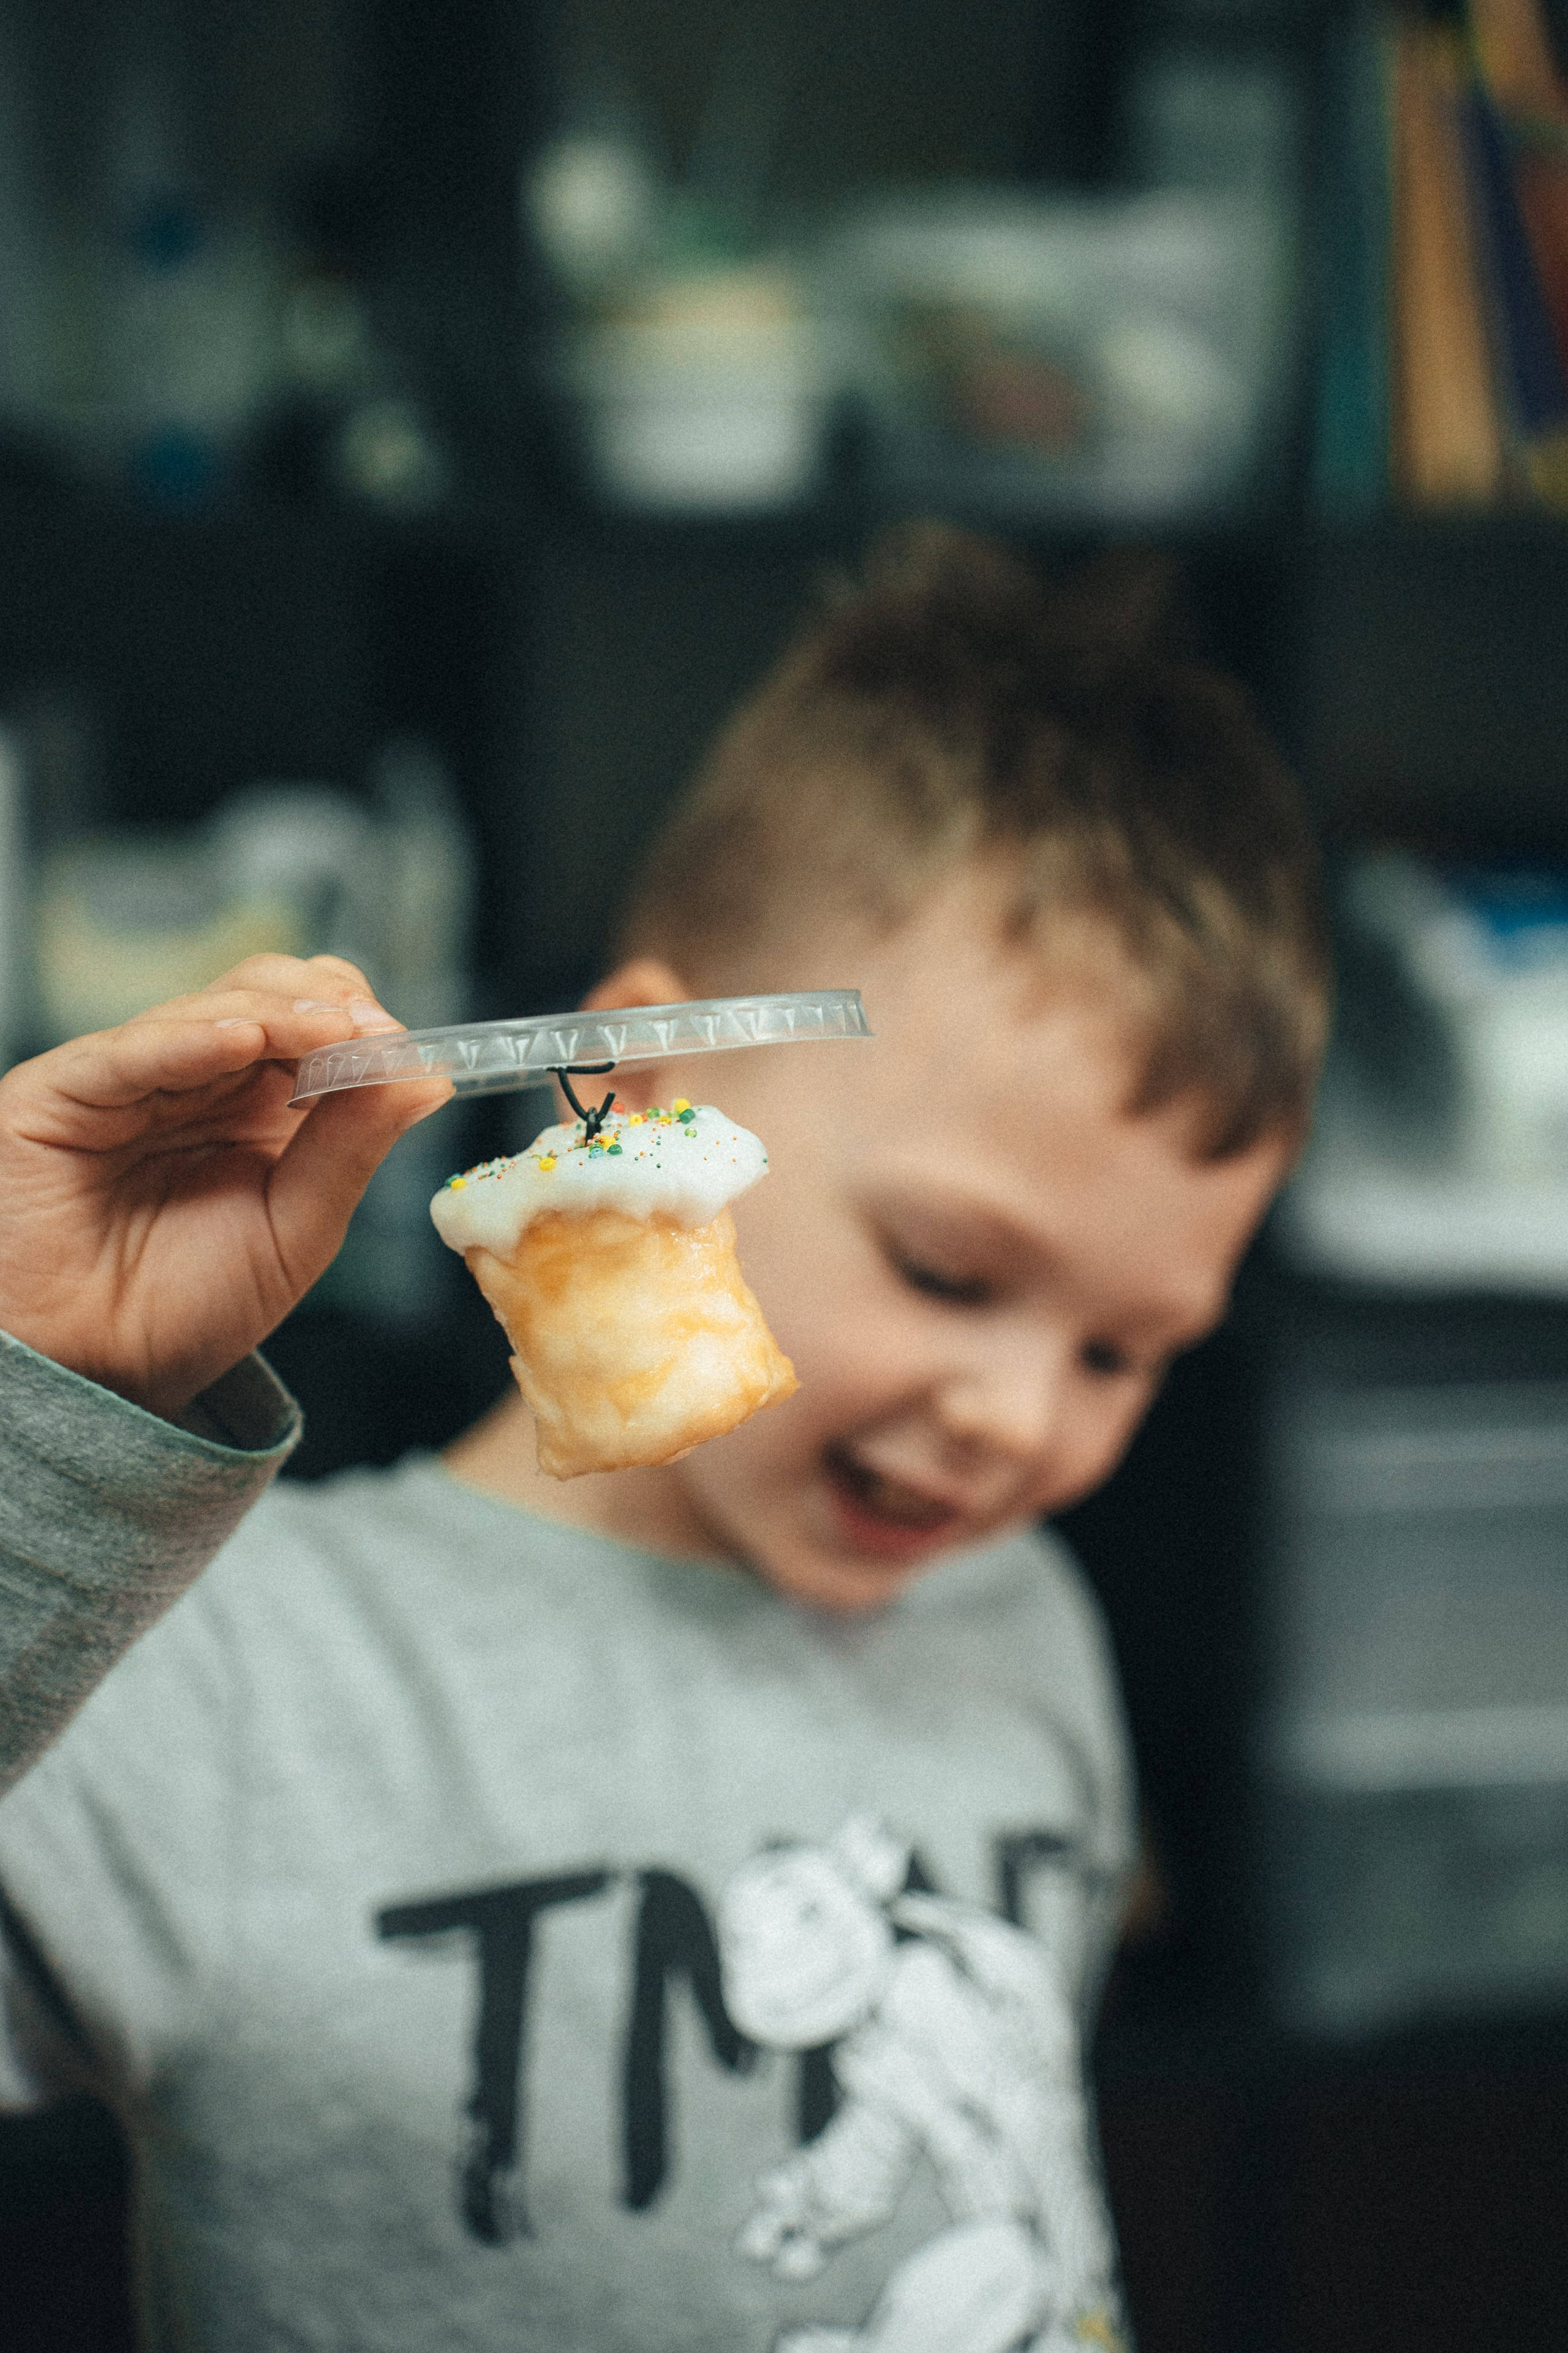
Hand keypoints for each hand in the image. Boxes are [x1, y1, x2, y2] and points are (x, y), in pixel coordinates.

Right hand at [0, 954, 450, 1418]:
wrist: (97, 1375)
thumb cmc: (189, 1309)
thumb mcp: (298, 1229)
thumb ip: (354, 1148)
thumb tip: (428, 1079)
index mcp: (258, 1106)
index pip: (315, 1022)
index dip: (359, 1020)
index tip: (401, 1044)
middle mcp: (197, 1079)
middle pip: (266, 994)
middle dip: (326, 1005)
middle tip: (373, 1033)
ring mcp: (131, 1078)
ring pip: (207, 1008)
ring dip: (278, 1013)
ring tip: (332, 1030)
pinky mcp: (62, 1090)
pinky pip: (131, 1050)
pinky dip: (192, 1037)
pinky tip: (244, 1038)